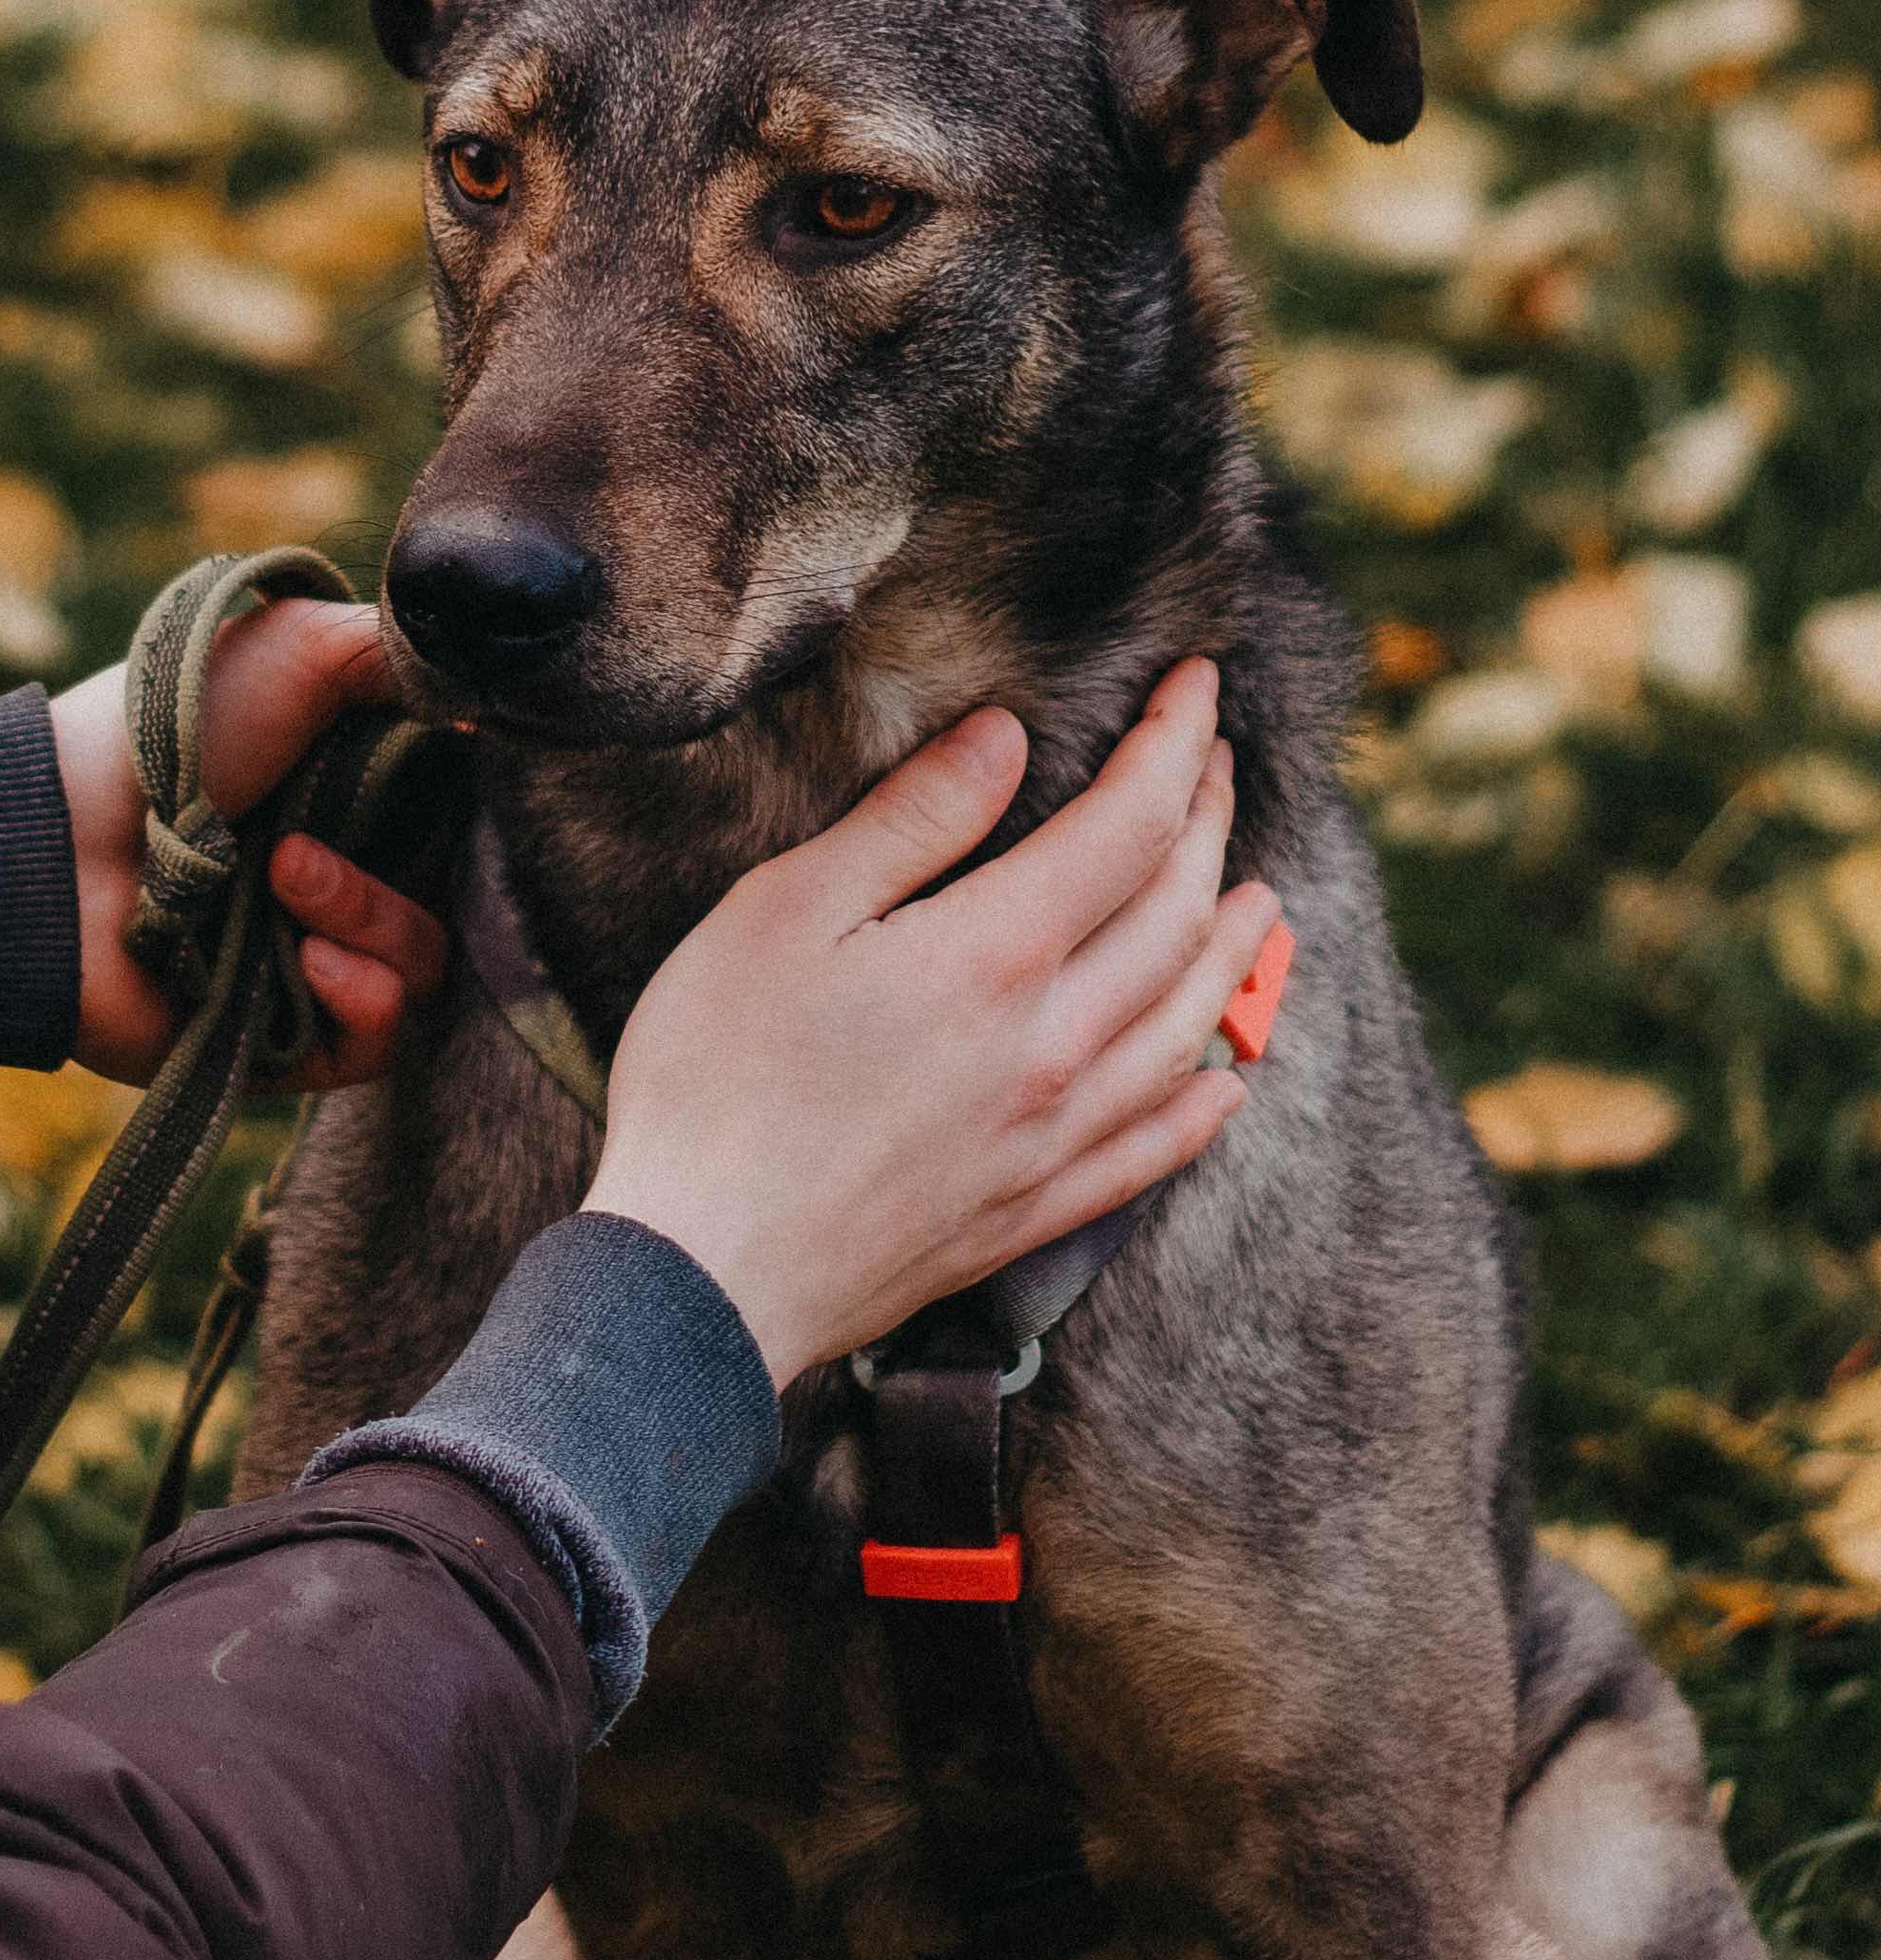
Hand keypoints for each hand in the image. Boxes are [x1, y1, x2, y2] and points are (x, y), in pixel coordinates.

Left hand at [53, 593, 451, 1087]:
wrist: (55, 838)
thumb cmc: (169, 726)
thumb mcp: (301, 650)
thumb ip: (409, 657)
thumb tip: (500, 696)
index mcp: (357, 793)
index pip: (471, 816)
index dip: (484, 804)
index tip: (468, 767)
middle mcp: (344, 879)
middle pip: (463, 895)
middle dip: (415, 860)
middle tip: (332, 823)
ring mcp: (313, 963)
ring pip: (424, 966)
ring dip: (368, 916)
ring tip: (282, 877)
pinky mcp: (282, 1042)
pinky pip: (378, 1040)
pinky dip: (361, 997)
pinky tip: (308, 960)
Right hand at [584, 661, 1275, 1385]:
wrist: (701, 1274)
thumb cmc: (713, 1081)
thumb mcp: (782, 914)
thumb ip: (909, 822)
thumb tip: (1006, 738)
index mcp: (993, 957)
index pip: (1130, 824)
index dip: (1176, 743)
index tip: (1198, 684)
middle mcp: (1051, 1047)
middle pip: (1175, 917)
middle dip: (1211, 823)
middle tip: (1220, 763)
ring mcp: (1050, 1139)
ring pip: (1187, 1030)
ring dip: (1234, 951)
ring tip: (1258, 899)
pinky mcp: (1028, 1213)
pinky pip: (1152, 1151)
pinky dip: (1203, 1106)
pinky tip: (1225, 1083)